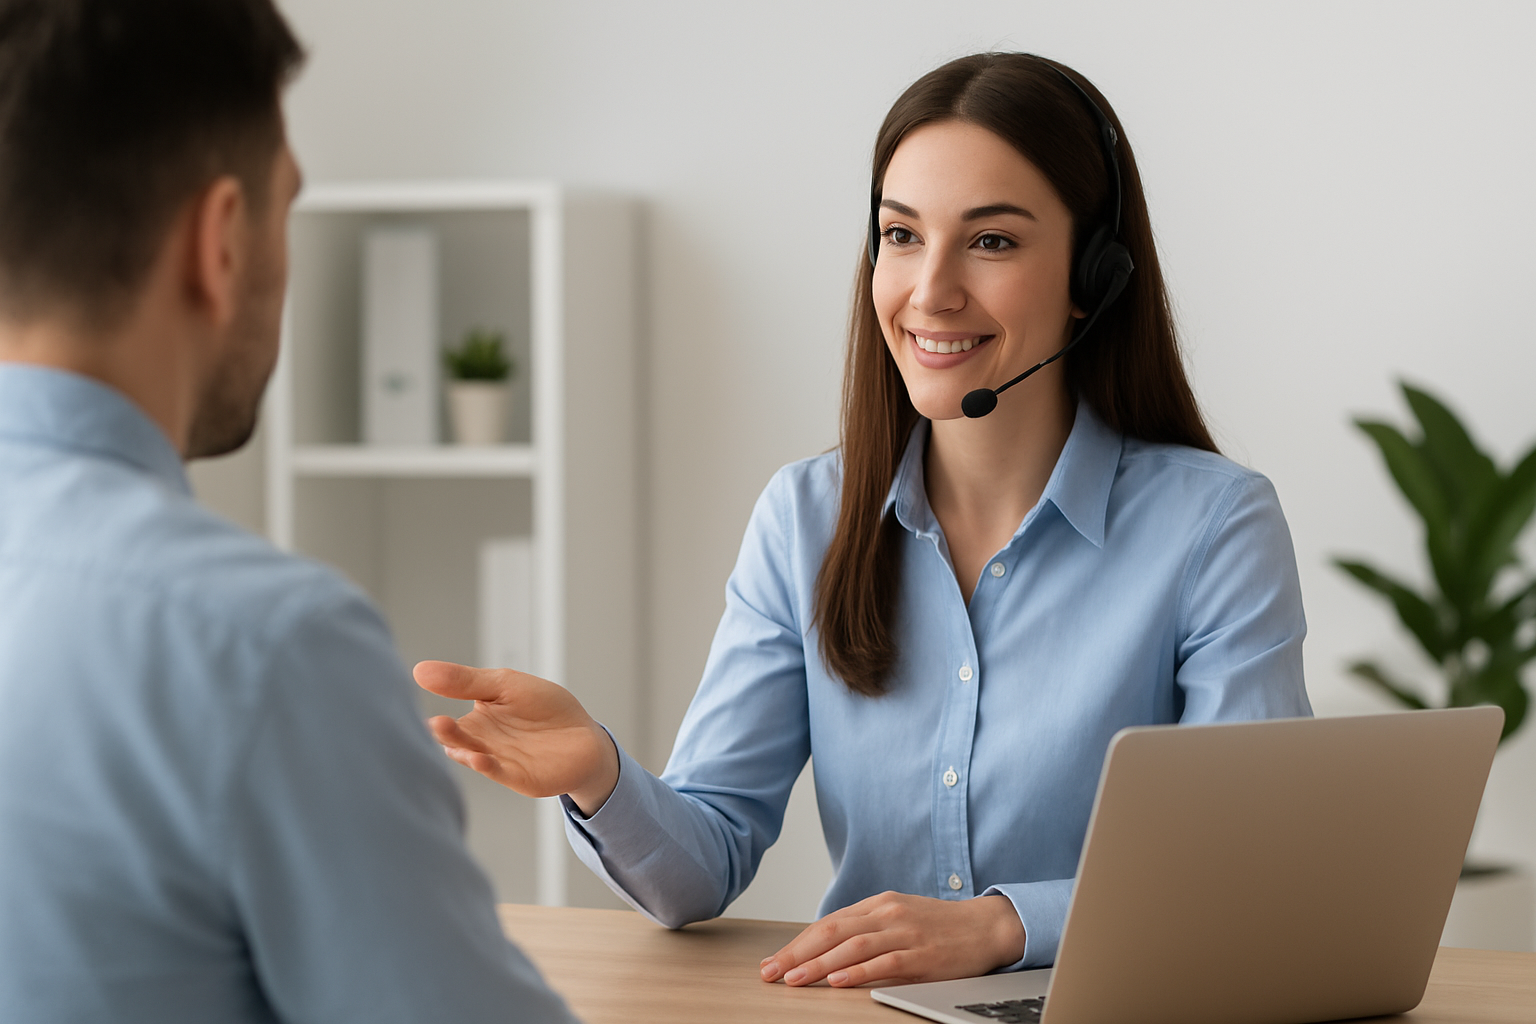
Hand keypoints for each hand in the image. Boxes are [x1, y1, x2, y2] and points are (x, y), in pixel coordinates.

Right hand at [414, 660, 619, 814]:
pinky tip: (478, 756)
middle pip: (456, 739)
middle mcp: (481, 744)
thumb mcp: (505, 685)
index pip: (446, 722)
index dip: (432, 716)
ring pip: (472, 755)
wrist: (585, 737)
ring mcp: (498, 761)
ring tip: (447, 731)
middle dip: (444, 732)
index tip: (411, 706)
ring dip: (460, 747)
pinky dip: (486, 765)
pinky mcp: (518, 777)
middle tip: (433, 722)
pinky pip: (498, 772)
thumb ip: (466, 681)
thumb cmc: (545, 709)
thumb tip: (419, 670)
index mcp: (475, 722)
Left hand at [759, 891, 1025, 987]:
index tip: (774, 961)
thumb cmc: (939, 925)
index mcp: (878, 904)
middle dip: (797, 953)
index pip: (828, 923)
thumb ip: (866, 928)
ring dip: (819, 964)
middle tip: (771, 972)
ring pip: (853, 946)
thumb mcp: (899, 917)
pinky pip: (885, 963)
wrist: (986, 925)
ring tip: (795, 979)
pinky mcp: (922, 954)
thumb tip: (827, 949)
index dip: (797, 943)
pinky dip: (858, 972)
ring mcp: (904, 932)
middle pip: (832, 932)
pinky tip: (838, 981)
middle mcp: (887, 913)